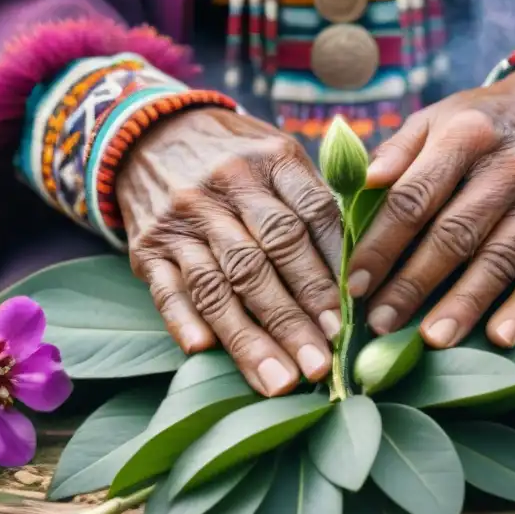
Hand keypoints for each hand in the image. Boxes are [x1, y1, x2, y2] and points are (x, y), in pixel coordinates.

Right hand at [116, 107, 343, 395]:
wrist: (151, 132)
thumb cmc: (239, 156)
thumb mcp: (281, 154)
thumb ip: (319, 199)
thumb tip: (367, 259)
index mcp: (272, 159)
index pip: (310, 217)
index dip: (329, 272)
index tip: (349, 320)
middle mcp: (225, 187)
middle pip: (266, 258)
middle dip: (296, 317)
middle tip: (322, 364)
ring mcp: (182, 219)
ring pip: (219, 284)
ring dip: (250, 337)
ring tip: (280, 381)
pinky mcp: (147, 246)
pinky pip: (166, 288)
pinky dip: (183, 319)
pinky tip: (204, 352)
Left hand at [348, 61, 514, 348]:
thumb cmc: (487, 120)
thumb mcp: (439, 116)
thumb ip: (397, 151)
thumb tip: (358, 186)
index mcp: (465, 135)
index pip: (413, 198)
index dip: (381, 244)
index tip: (355, 283)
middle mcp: (507, 167)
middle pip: (453, 235)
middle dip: (413, 284)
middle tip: (380, 323)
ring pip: (497, 259)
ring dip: (463, 304)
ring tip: (431, 339)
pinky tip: (501, 338)